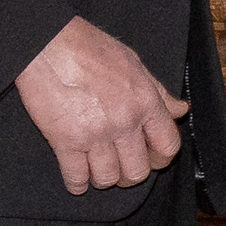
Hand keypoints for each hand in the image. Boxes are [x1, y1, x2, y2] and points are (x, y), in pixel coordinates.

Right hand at [14, 16, 190, 194]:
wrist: (46, 42)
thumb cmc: (87, 46)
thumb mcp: (133, 61)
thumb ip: (157, 91)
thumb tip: (179, 110)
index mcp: (144, 100)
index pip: (167, 146)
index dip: (160, 157)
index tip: (150, 158)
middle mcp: (124, 121)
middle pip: (138, 171)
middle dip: (129, 173)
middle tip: (119, 165)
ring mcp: (95, 134)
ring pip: (108, 179)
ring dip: (102, 178)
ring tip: (95, 168)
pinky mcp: (65, 142)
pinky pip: (76, 179)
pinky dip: (76, 183)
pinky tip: (76, 175)